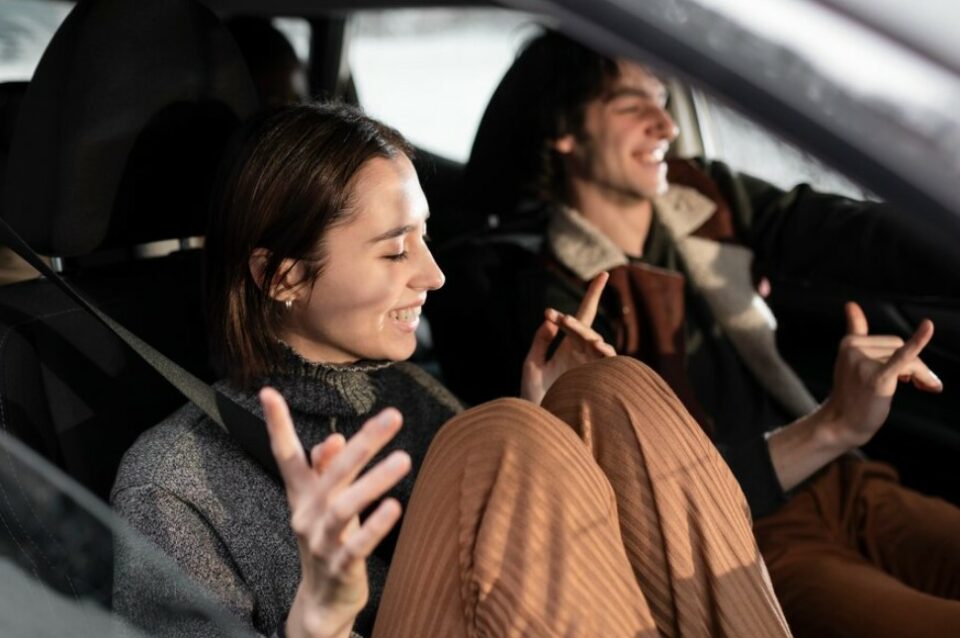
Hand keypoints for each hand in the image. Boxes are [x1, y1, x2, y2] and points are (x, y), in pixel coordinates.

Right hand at [260, 388, 410, 637]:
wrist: (322, 600)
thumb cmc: (330, 539)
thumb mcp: (326, 502)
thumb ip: (328, 471)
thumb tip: (333, 439)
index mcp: (302, 495)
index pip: (286, 455)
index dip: (277, 425)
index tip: (267, 393)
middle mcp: (307, 515)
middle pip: (333, 473)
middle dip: (364, 442)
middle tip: (392, 416)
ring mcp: (322, 542)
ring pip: (345, 507)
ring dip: (375, 481)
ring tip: (403, 459)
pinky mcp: (340, 566)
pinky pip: (357, 545)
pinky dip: (374, 526)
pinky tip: (394, 507)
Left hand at [520, 272, 615, 404]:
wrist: (543, 422)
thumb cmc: (535, 396)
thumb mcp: (533, 365)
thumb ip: (540, 341)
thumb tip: (549, 320)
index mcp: (567, 349)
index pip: (571, 325)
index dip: (563, 315)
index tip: (547, 312)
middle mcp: (582, 355)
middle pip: (584, 330)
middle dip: (579, 317)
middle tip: (564, 317)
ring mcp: (592, 366)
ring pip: (596, 343)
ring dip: (589, 335)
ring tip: (576, 328)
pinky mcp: (600, 379)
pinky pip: (608, 363)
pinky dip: (606, 353)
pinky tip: (598, 346)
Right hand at [820, 302, 940, 448]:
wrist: (843, 423)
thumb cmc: (852, 392)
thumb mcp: (852, 358)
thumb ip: (855, 330)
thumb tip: (851, 303)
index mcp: (850, 342)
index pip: (891, 342)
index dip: (904, 355)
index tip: (905, 377)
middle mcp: (854, 349)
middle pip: (901, 347)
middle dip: (915, 366)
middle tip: (920, 385)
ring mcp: (864, 363)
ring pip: (909, 359)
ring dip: (921, 375)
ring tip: (924, 388)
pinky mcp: (877, 377)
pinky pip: (902, 357)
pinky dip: (918, 341)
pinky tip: (928, 326)